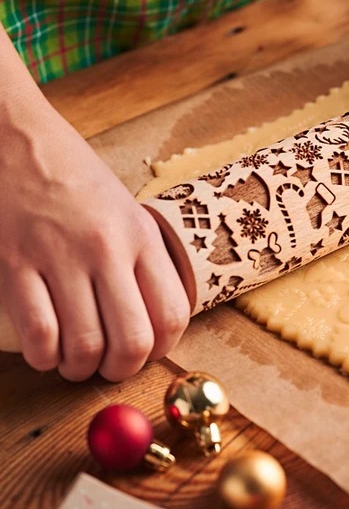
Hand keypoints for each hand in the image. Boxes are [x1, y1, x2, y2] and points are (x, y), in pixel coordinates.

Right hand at [0, 93, 189, 380]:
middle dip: (123, 369)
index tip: (148, 352)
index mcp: (141, 235)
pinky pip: (38, 335)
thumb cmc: (76, 177)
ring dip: (80, 368)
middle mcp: (106, 248)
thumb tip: (154, 318)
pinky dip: (45, 357)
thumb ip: (142, 259)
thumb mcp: (126, 210)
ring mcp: (58, 257)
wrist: (18, 139)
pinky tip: (47, 350)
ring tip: (76, 361)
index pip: (172, 313)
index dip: (162, 348)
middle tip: (110, 368)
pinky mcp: (13, 264)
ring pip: (83, 346)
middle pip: (132, 340)